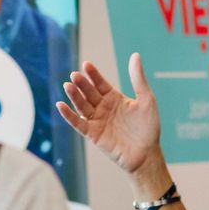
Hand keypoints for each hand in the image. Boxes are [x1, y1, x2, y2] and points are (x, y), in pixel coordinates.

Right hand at [56, 53, 160, 175]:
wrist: (147, 154)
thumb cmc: (148, 127)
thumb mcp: (146, 99)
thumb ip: (138, 78)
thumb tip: (135, 55)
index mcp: (114, 98)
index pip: (100, 83)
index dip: (93, 74)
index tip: (86, 64)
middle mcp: (103, 108)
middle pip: (88, 93)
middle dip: (82, 84)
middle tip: (75, 75)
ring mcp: (97, 120)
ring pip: (81, 105)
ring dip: (74, 96)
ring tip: (68, 85)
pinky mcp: (92, 134)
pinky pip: (78, 123)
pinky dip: (68, 115)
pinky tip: (60, 105)